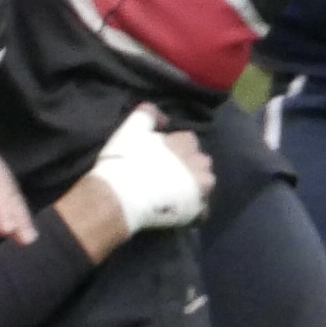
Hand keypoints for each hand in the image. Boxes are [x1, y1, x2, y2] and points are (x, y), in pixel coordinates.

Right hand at [86, 106, 214, 232]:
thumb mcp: (131, 128)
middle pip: (202, 162)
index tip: (165, 156)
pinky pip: (203, 211)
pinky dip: (195, 211)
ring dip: (197, 187)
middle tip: (173, 175)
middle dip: (192, 166)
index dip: (178, 148)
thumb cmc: (124, 160)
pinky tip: (182, 212)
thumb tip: (163, 118)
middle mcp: (197, 163)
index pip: (189, 140)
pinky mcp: (195, 210)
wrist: (119, 196)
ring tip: (180, 194)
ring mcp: (199, 188)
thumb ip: (148, 114)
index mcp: (184, 143)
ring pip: (206, 185)